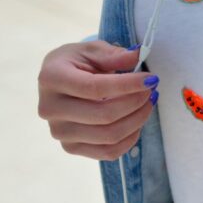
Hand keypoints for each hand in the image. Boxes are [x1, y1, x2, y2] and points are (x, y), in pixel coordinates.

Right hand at [37, 41, 158, 160]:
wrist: (59, 82)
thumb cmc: (77, 63)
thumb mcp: (92, 50)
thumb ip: (114, 54)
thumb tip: (137, 56)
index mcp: (51, 78)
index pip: (94, 87)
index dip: (127, 85)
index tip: (151, 79)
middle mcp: (50, 108)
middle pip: (104, 115)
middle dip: (136, 102)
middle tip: (151, 91)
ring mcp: (59, 132)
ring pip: (109, 136)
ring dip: (137, 120)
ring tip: (147, 103)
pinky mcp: (70, 147)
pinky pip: (108, 152)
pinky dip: (130, 138)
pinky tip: (137, 121)